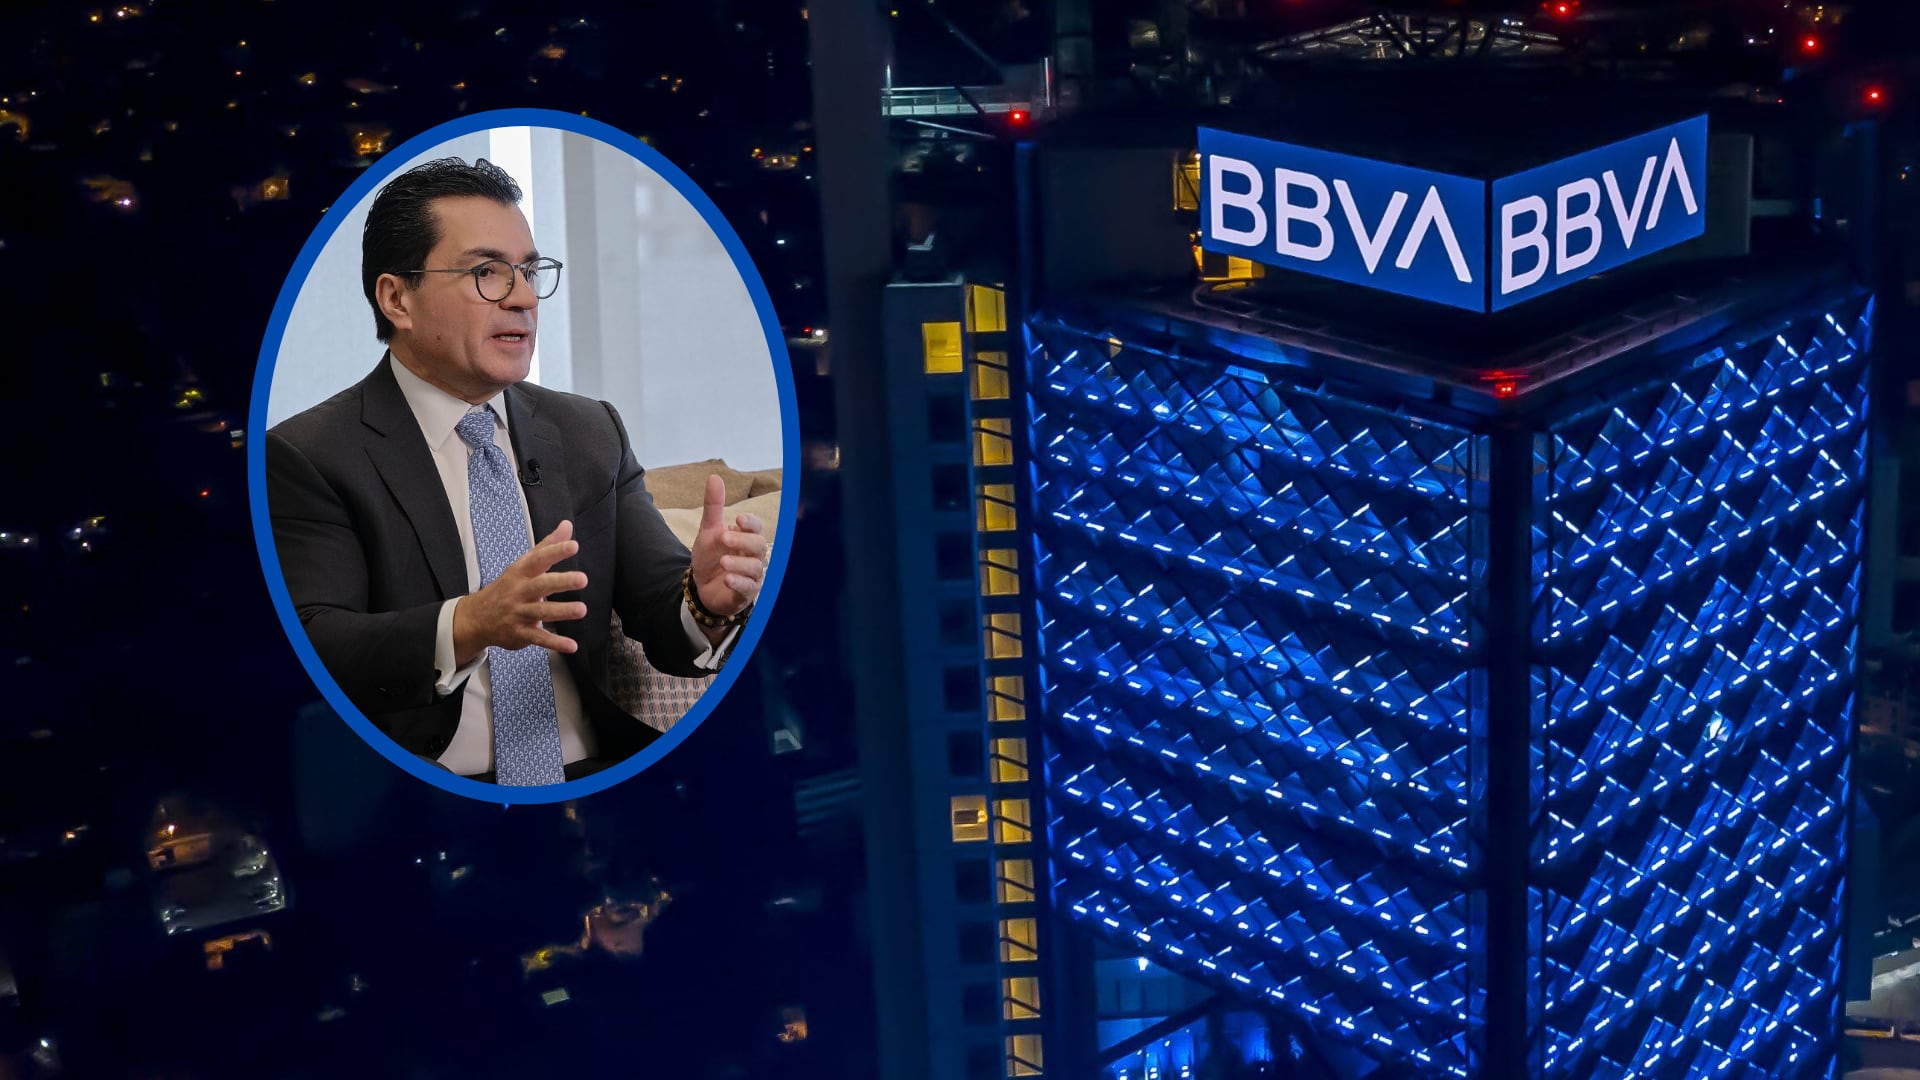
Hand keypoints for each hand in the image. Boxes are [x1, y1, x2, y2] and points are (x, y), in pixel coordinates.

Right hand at [452, 520, 589, 664]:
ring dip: (562, 611)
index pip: (539, 559)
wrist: (476, 618)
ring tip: (582, 610)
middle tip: (583, 579)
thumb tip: (567, 525)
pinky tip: (572, 646)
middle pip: (541, 585)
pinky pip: (539, 639)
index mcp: (521, 572)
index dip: (555, 551)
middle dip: (561, 582)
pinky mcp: (520, 633)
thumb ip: (547, 546)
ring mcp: (519, 613)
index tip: (573, 545)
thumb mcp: (523, 565)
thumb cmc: (508, 587)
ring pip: (541, 612)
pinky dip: (555, 643)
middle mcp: (520, 591)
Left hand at [689, 474, 768, 618]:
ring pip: (755, 567)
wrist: (701, 588)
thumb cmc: (710, 557)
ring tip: (722, 561)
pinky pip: (749, 588)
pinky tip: (727, 578)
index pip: (756, 527)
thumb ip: (713, 506)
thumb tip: (715, 477)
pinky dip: (739, 582)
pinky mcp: (746, 593)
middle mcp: (753, 556)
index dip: (751, 523)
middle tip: (724, 538)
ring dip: (739, 563)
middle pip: (759, 545)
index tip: (738, 519)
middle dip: (742, 541)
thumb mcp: (708, 531)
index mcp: (746, 538)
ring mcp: (751, 575)